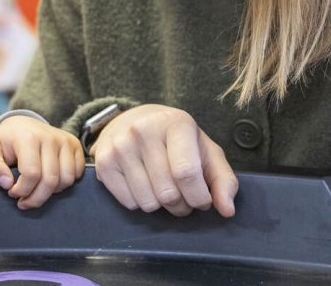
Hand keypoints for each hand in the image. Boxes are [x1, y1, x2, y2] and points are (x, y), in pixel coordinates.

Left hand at [0, 116, 84, 209]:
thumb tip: (7, 184)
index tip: (12, 191)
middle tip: (24, 200)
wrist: (22, 125)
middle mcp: (50, 137)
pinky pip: (77, 174)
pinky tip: (49, 180)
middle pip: (50, 180)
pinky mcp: (74, 145)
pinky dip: (64, 183)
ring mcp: (65, 140)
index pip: (32, 174)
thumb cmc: (5, 141)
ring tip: (37, 189)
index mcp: (28, 137)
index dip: (22, 190)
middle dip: (36, 198)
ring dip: (51, 192)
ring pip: (66, 180)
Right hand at [90, 104, 237, 216]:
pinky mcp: (103, 161)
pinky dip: (140, 203)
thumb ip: (223, 180)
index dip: (199, 197)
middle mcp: (143, 129)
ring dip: (161, 206)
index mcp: (175, 122)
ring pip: (148, 202)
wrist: (135, 121)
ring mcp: (120, 145)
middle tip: (183, 196)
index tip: (202, 199)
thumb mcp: (206, 152)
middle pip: (168, 193)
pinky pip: (129, 203)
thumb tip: (227, 209)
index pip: (187, 173)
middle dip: (181, 205)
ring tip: (163, 189)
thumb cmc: (177, 140)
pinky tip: (144, 185)